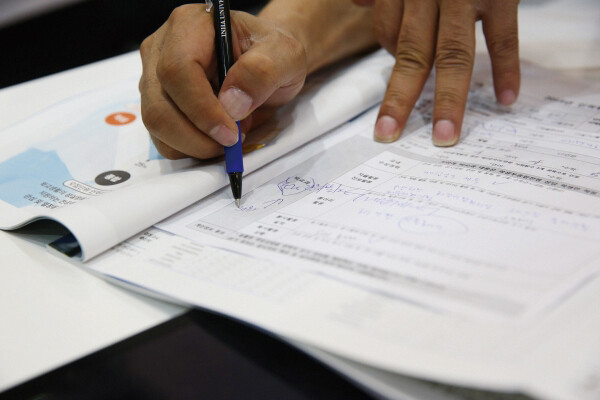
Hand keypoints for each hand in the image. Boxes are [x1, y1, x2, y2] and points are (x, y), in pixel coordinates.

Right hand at [139, 4, 307, 158]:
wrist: (268, 64)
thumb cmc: (273, 54)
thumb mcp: (285, 55)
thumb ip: (262, 72)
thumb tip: (232, 104)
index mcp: (190, 25)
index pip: (177, 70)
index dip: (201, 109)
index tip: (230, 132)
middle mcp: (163, 48)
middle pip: (159, 105)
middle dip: (197, 136)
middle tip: (232, 142)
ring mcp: (155, 78)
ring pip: (158, 125)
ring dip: (195, 145)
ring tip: (229, 135)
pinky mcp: (158, 103)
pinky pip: (163, 138)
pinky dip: (190, 148)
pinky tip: (216, 138)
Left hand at [353, 0, 519, 145]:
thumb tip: (359, 1)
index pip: (387, 32)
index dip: (389, 55)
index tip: (397, 76)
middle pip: (412, 53)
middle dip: (400, 98)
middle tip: (389, 134)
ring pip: (453, 54)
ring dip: (448, 98)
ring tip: (445, 135)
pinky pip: (504, 36)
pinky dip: (506, 68)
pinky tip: (506, 99)